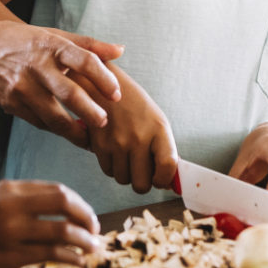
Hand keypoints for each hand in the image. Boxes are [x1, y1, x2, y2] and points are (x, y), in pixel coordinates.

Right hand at [0, 21, 123, 143]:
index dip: (103, 79)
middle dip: (91, 112)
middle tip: (106, 122)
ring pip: (54, 116)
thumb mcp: (50, 35)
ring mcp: (22, 87)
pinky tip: (68, 132)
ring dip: (75, 130)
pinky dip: (55, 129)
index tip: (116, 94)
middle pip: (70, 93)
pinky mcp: (12, 104)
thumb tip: (120, 51)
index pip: (84, 61)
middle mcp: (37, 66)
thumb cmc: (18, 41)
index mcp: (50, 45)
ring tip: (89, 137)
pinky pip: (39, 122)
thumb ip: (87, 44)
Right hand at [0, 180, 102, 267]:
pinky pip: (52, 253)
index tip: (88, 218)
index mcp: (9, 189)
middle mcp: (10, 205)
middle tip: (95, 231)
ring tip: (92, 249)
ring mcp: (10, 230)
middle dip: (87, 217)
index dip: (80, 204)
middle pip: (64, 202)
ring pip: (62, 230)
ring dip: (84, 240)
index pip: (57, 190)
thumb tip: (64, 211)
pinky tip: (77, 262)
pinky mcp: (10, 255)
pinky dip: (71, 257)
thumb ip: (23, 203)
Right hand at [77, 71, 179, 194]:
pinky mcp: (99, 145)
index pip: (167, 166)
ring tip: (126, 154)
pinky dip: (112, 166)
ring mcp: (117, 142)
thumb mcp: (155, 120)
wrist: (102, 83)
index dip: (164, 180)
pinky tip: (113, 149)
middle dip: (142, 182)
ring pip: (123, 180)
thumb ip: (164, 149)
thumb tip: (168, 182)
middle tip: (141, 170)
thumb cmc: (133, 104)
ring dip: (125, 173)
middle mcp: (139, 137)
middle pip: (141, 184)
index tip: (160, 180)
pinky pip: (108, 171)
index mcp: (159, 129)